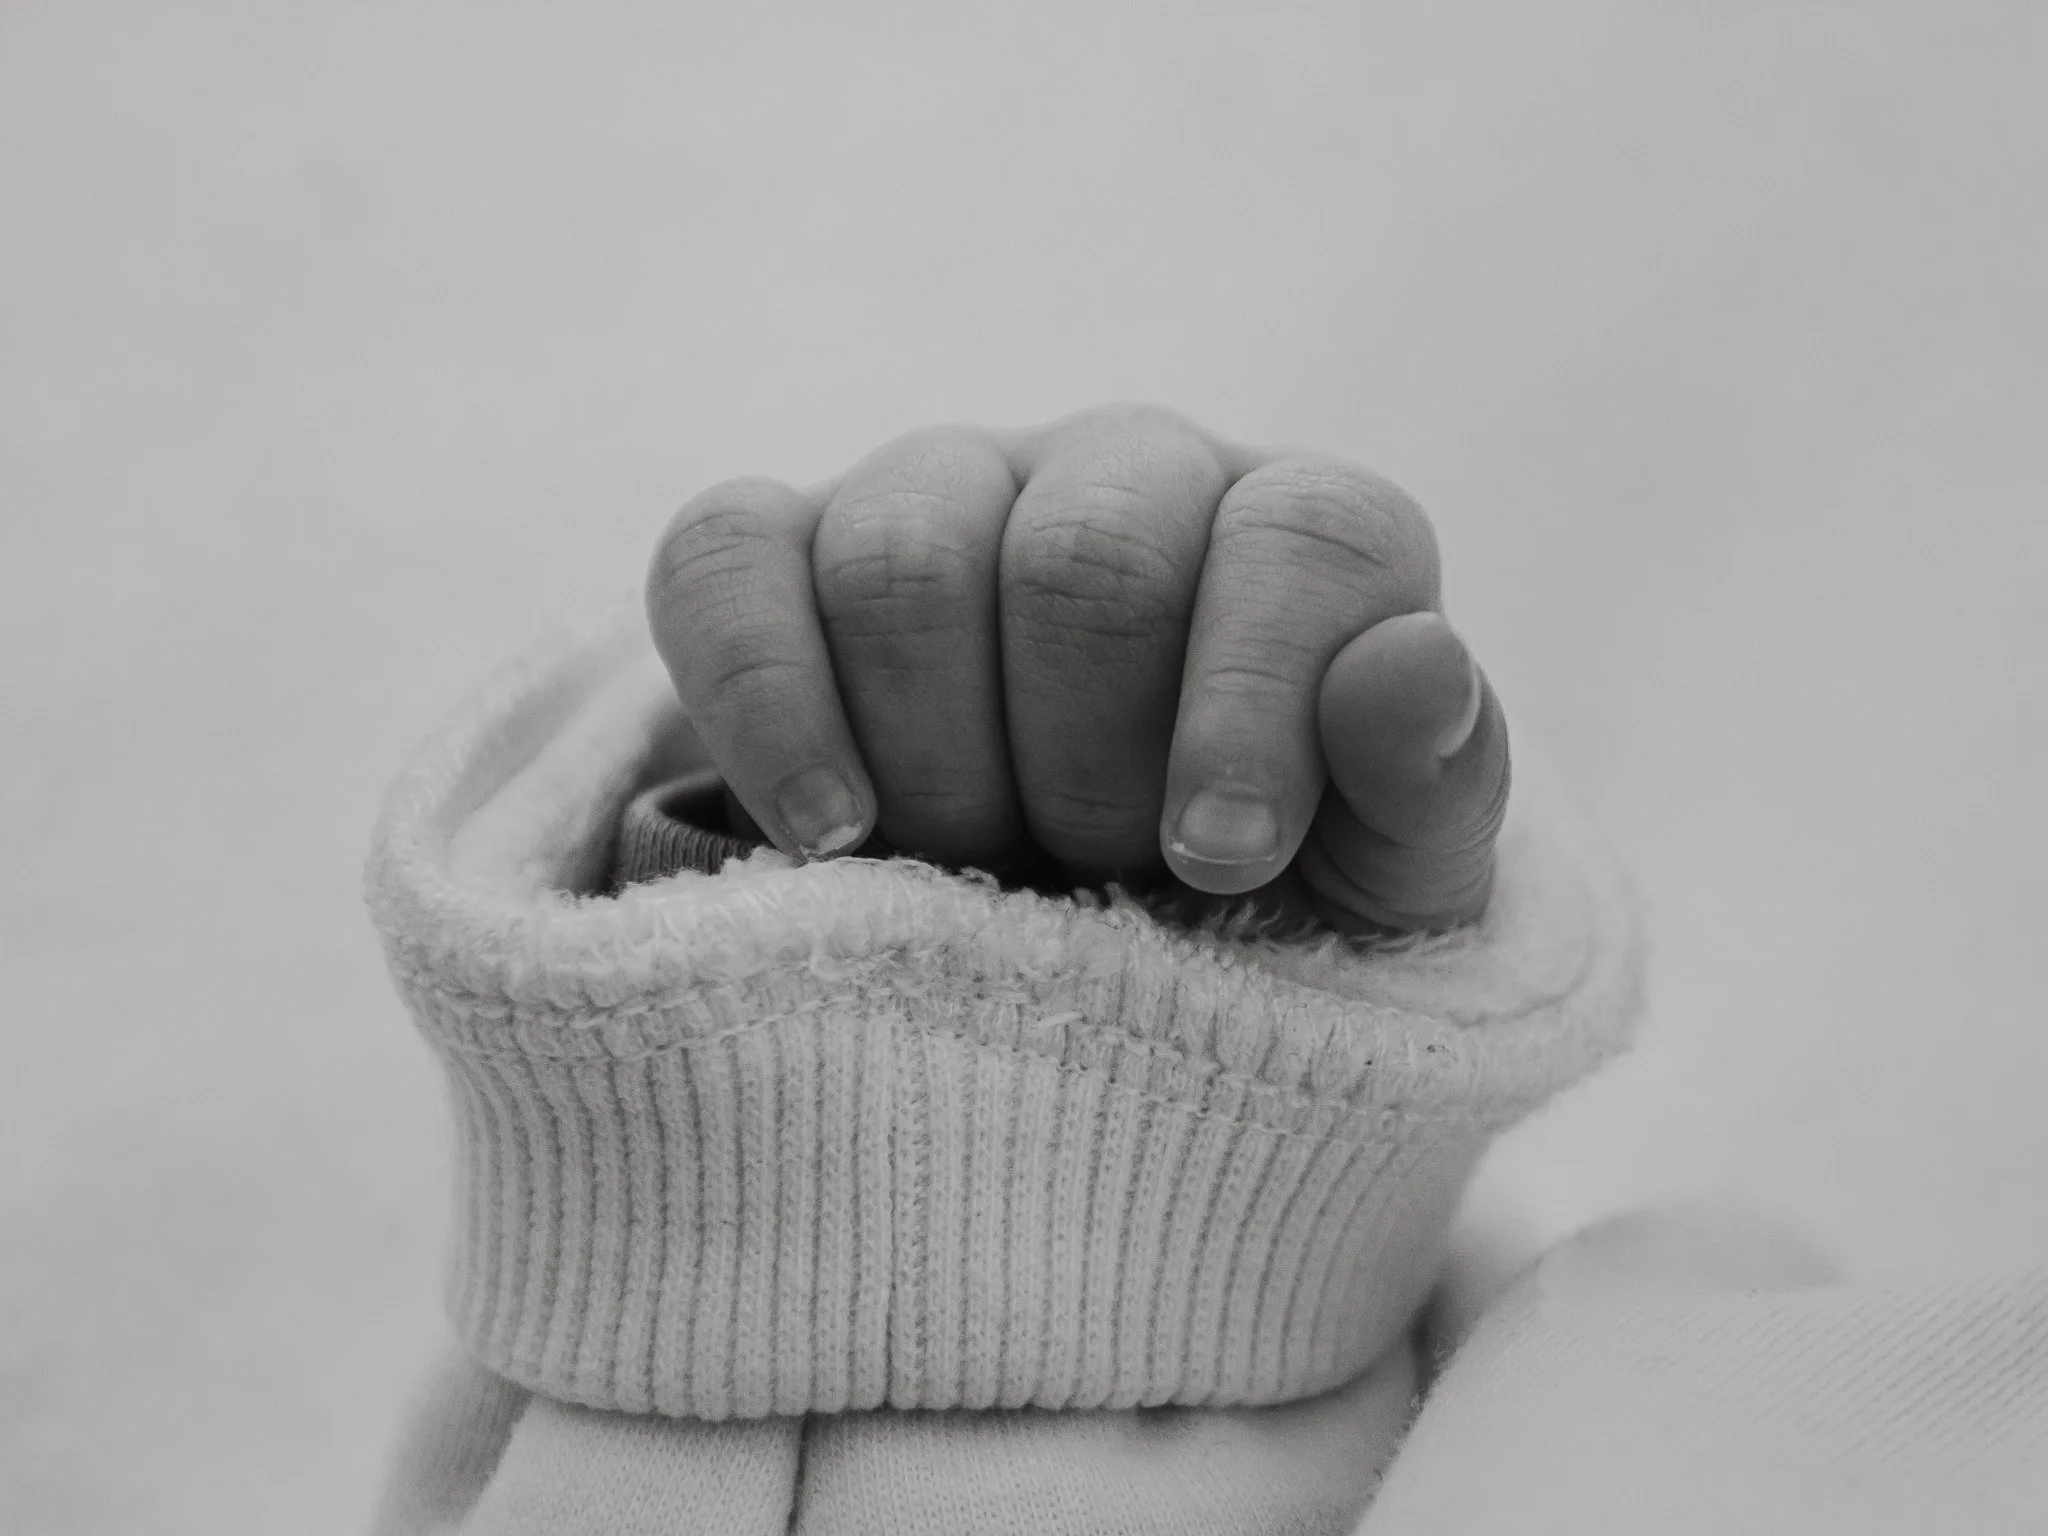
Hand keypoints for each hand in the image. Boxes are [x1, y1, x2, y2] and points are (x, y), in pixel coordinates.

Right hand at [645, 404, 1508, 931]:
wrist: (1080, 944)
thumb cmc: (1257, 910)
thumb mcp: (1379, 897)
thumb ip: (1426, 791)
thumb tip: (1413, 666)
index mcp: (1298, 536)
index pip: (1305, 539)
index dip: (1255, 707)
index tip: (1217, 863)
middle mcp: (1124, 475)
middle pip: (1089, 558)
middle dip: (1083, 771)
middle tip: (1088, 883)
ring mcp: (943, 491)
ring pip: (907, 557)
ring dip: (938, 769)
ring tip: (970, 877)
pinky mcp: (781, 546)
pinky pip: (723, 561)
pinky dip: (766, 705)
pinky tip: (829, 837)